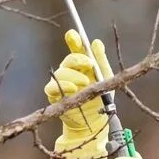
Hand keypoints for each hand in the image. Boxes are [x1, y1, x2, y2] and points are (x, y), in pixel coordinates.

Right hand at [45, 29, 111, 158]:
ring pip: (61, 72)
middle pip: (68, 59)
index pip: (76, 48)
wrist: (96, 123)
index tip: (73, 35)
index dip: (73, 40)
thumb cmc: (101, 99)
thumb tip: (96, 43)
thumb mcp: (106, 78)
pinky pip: (52, 87)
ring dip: (73, 75)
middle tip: (88, 64)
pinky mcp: (54, 96)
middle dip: (77, 59)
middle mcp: (71, 71)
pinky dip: (62, 86)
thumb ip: (100, 61)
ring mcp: (61, 83)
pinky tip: (72, 88)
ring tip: (84, 82)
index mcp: (83, 65)